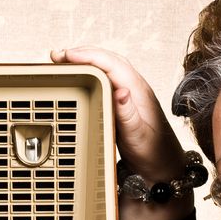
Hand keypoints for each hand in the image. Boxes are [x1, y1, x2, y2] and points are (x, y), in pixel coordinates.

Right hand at [51, 46, 187, 180]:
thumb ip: (128, 114)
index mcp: (138, 91)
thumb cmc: (152, 151)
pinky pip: (107, 78)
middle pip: (108, 59)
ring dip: (86, 60)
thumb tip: (121, 91)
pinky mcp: (125, 101)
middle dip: (82, 54)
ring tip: (64, 60)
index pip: (111, 64)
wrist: (162, 165)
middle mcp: (135, 87)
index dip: (88, 56)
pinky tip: (80, 75)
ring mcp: (130, 92)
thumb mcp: (138, 135)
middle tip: (58, 56)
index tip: (67, 56)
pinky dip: (91, 72)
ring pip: (107, 67)